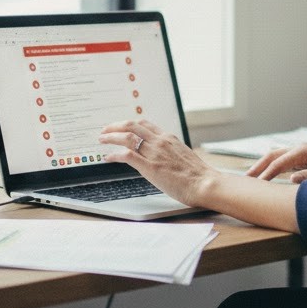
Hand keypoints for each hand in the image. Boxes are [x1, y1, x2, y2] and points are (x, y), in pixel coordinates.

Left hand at [99, 118, 214, 208]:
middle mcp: (160, 141)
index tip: (120, 126)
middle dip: (115, 126)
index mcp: (168, 138)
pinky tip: (108, 158)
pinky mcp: (150, 167)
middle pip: (132, 125)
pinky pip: (127, 155)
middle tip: (105, 130)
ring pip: (127, 136)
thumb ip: (169, 151)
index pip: (144, 123)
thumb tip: (160, 155)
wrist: (204, 183)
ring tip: (102, 140)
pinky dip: (114, 154)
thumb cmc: (197, 175)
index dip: (128, 124)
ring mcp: (155, 153)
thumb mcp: (182, 155)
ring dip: (111, 137)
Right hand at [246, 141, 306, 182]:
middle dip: (258, 167)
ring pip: (276, 157)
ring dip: (263, 166)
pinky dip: (273, 167)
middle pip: (272, 156)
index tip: (255, 184)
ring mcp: (301, 152)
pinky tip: (268, 176)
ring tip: (251, 178)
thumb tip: (291, 181)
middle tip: (244, 179)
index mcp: (303, 150)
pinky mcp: (304, 157)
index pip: (278, 163)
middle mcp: (299, 149)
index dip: (265, 174)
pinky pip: (284, 161)